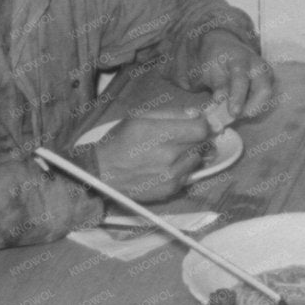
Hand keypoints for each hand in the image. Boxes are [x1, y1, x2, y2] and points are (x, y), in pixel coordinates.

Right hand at [84, 109, 212, 202]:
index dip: (203, 124)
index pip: (202, 129)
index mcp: (162, 135)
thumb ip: (170, 113)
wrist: (102, 173)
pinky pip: (188, 176)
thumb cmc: (118, 141)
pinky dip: (182, 170)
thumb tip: (195, 114)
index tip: (198, 123)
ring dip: (190, 155)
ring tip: (171, 152)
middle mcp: (171, 157)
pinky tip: (165, 166)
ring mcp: (172, 176)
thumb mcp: (139, 117)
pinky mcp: (170, 190)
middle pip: (202, 145)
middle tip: (182, 136)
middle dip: (195, 138)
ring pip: (196, 161)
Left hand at [185, 31, 275, 121]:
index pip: (241, 79)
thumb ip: (218, 84)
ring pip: (267, 96)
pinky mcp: (270, 81)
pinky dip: (254, 106)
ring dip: (253, 108)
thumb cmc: (217, 60)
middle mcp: (258, 64)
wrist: (226, 48)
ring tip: (237, 111)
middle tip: (236, 116)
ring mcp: (267, 73)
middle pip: (264, 89)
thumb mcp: (210, 69)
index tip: (234, 113)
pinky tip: (243, 107)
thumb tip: (221, 100)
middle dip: (252, 108)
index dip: (238, 97)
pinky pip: (266, 98)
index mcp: (240, 58)